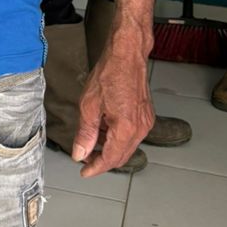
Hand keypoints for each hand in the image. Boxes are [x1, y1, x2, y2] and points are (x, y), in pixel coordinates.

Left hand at [73, 35, 153, 176]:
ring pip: (127, 147)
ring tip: (92, 140)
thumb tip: (80, 153)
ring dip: (110, 148)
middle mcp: (140, 128)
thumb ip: (85, 133)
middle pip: (121, 156)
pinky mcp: (146, 116)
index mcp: (126, 128)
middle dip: (102, 160)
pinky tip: (104, 128)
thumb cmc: (110, 73)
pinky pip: (132, 135)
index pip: (110, 159)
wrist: (127, 55)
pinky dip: (118, 138)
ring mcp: (145, 122)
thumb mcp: (89, 105)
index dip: (95, 168)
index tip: (84, 171)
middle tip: (84, 157)